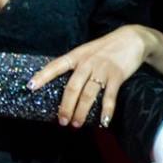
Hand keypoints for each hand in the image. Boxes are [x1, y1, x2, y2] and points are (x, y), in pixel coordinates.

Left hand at [29, 25, 160, 128]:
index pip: (56, 66)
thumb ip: (76, 66)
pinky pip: (109, 97)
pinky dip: (106, 111)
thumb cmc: (106, 48)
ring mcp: (102, 69)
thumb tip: (63, 87)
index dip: (42, 76)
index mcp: (77, 56)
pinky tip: (103, 122)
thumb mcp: (87, 51)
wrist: (131, 38)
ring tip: (76, 124)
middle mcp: (87, 62)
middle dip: (65, 106)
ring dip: (81, 112)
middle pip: (72, 87)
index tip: (30, 86)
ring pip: (88, 95)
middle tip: (61, 121)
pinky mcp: (116, 76)